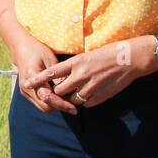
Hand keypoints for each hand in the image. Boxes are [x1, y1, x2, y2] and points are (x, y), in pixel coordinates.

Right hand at [8, 33, 74, 114]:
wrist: (21, 48)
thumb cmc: (37, 50)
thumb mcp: (50, 59)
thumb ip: (58, 76)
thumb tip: (69, 90)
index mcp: (32, 77)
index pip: (47, 97)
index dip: (62, 104)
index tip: (74, 108)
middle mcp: (26, 87)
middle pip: (45, 107)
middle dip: (60, 107)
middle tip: (74, 105)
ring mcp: (25, 91)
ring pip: (43, 108)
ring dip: (56, 106)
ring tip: (68, 101)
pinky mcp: (26, 93)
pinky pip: (40, 103)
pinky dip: (51, 103)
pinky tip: (59, 97)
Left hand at [29, 39, 147, 109]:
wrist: (130, 59)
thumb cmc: (108, 54)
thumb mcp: (86, 55)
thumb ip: (73, 66)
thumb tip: (60, 76)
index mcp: (76, 62)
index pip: (51, 73)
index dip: (38, 79)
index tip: (27, 82)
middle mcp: (81, 75)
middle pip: (59, 91)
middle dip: (58, 92)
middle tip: (60, 91)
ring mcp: (91, 87)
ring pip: (72, 99)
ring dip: (72, 98)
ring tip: (78, 91)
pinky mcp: (100, 96)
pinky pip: (86, 103)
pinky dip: (86, 100)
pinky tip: (92, 93)